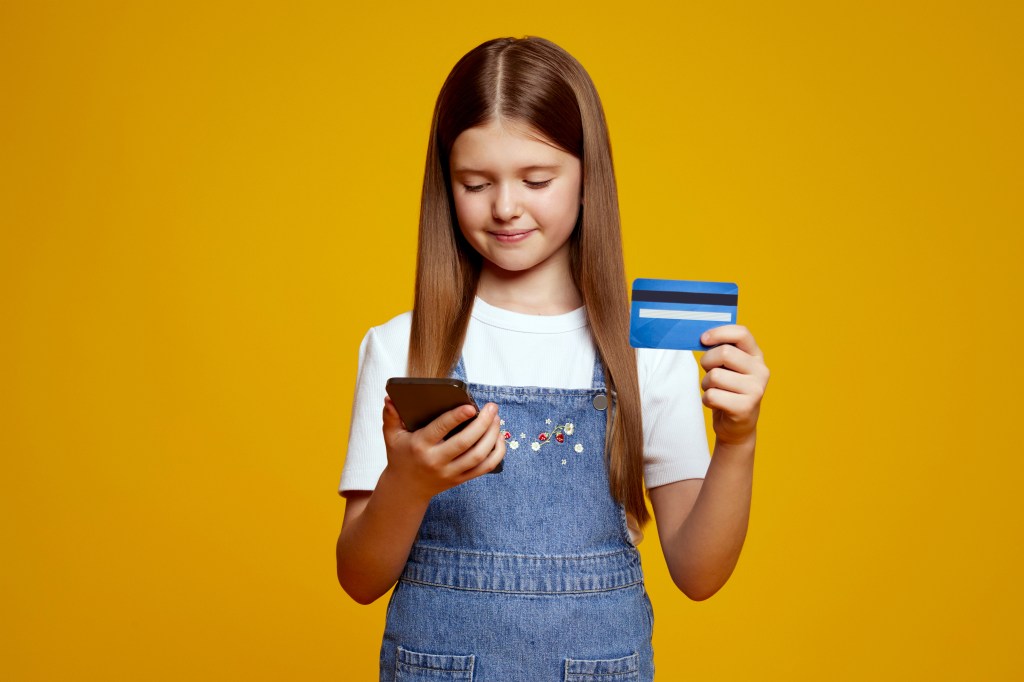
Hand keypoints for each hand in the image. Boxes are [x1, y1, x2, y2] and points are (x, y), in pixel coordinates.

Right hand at [381, 397, 505, 501]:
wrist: (406, 489)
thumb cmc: (401, 456)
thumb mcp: (391, 436)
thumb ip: (391, 416)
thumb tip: (390, 398)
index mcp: (420, 446)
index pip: (440, 429)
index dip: (457, 417)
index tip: (471, 406)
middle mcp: (437, 461)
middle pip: (465, 443)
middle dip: (483, 424)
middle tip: (492, 407)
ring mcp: (450, 472)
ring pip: (478, 456)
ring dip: (492, 436)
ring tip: (496, 419)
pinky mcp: (460, 479)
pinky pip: (484, 468)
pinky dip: (496, 453)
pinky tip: (499, 438)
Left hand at [699, 325, 769, 445]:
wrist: (737, 426)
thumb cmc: (728, 390)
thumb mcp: (728, 367)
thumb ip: (720, 350)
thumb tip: (702, 338)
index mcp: (756, 356)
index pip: (741, 333)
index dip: (719, 332)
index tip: (703, 339)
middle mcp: (761, 371)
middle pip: (724, 352)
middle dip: (707, 362)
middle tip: (709, 372)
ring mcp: (755, 390)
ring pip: (715, 376)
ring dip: (706, 384)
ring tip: (715, 390)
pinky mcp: (745, 407)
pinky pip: (712, 395)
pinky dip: (706, 400)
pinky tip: (716, 403)